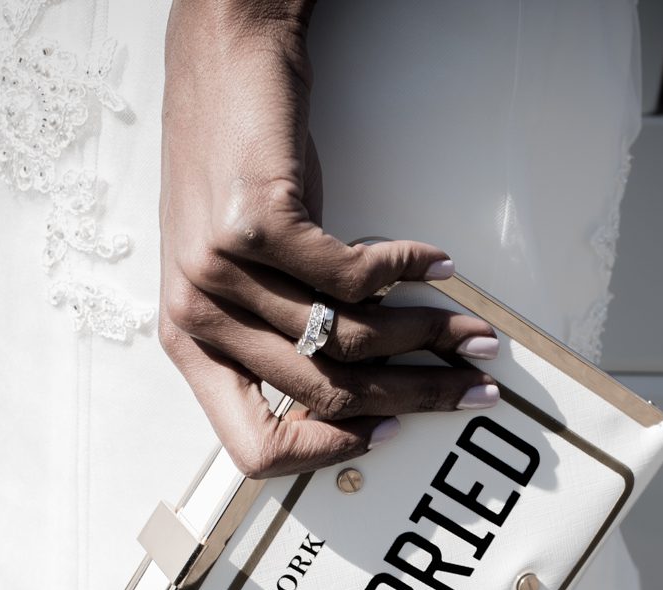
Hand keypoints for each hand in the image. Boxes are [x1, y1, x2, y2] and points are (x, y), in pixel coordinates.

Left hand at [159, 0, 500, 478]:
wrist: (221, 64)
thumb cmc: (238, 171)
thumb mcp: (243, 272)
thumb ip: (277, 334)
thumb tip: (365, 393)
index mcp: (190, 346)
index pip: (254, 447)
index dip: (330, 452)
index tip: (387, 433)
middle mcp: (197, 317)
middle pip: (323, 393)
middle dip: (414, 395)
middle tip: (472, 386)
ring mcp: (220, 271)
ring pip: (349, 338)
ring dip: (427, 334)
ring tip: (471, 330)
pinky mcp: (256, 224)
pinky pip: (356, 276)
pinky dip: (410, 270)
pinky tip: (439, 263)